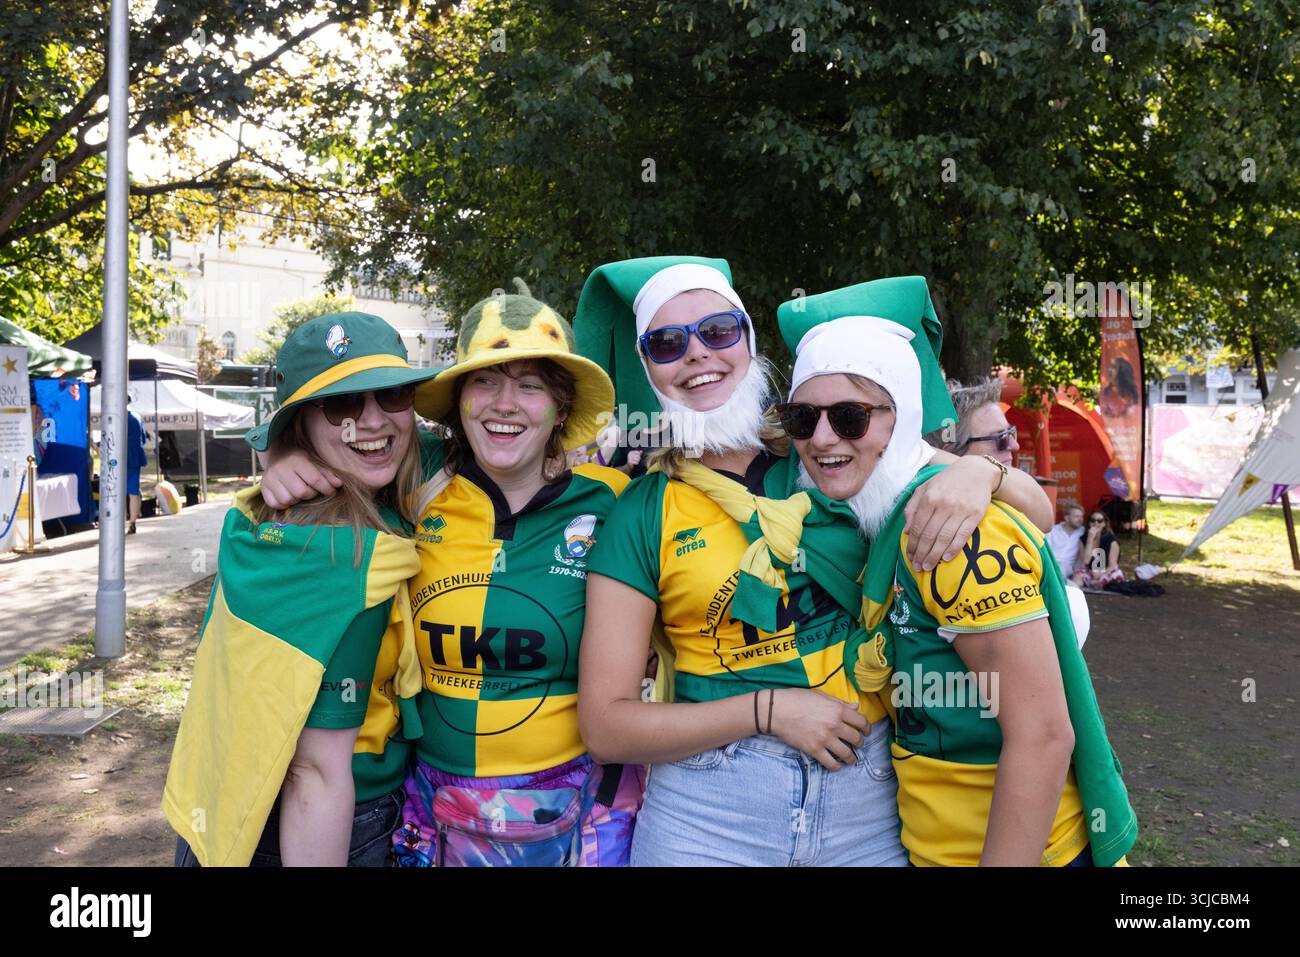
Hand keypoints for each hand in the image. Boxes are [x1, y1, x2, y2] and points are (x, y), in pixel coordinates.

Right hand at [260, 450, 341, 508]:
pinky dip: (284, 504)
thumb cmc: (300, 460)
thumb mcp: (314, 461)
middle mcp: (281, 470)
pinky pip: (275, 504)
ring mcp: (270, 479)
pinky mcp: (263, 488)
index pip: (314, 479)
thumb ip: (326, 473)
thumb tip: (338, 484)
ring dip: (297, 500)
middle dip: (311, 494)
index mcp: (296, 460)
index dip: (326, 488)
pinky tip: (289, 496)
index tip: (331, 491)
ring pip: (288, 499)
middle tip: (312, 490)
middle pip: (301, 492)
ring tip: (299, 492)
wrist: (277, 455)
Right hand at [768, 688, 868, 770]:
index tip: (866, 732)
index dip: (867, 728)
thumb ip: (839, 702)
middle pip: (856, 738)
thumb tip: (856, 707)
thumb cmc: (796, 699)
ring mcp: (824, 738)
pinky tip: (837, 766)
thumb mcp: (820, 695)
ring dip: (851, 758)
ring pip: (847, 753)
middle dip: (860, 743)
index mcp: (837, 709)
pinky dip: (837, 767)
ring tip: (850, 759)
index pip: (861, 721)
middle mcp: (834, 724)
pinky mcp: (814, 749)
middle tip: (858, 745)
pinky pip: (831, 763)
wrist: (776, 710)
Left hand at [904, 456, 996, 570]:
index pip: (918, 527)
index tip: (910, 557)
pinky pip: (963, 535)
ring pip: (944, 538)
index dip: (913, 545)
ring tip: (929, 567)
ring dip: (935, 555)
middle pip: (929, 535)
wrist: (976, 471)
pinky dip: (954, 548)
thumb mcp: (924, 488)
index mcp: (929, 498)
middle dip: (922, 554)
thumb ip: (912, 508)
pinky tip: (946, 558)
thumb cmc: (946, 481)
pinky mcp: (975, 515)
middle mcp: (944, 504)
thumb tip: (907, 531)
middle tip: (918, 567)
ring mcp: (960, 510)